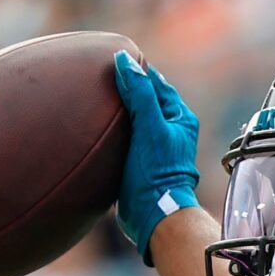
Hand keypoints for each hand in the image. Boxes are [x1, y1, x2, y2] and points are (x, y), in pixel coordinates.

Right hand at [112, 51, 201, 264]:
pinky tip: (96, 128)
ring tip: (95, 98)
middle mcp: (170, 132)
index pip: (155, 84)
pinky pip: (124, 139)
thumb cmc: (156, 173)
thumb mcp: (149, 126)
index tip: (113, 59)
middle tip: (99, 76)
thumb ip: (139, 92)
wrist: (153, 216)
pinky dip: (112, 131)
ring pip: (133, 119)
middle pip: (144, 100)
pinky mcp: (140, 164)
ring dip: (117, 110)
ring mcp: (155, 149)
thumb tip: (125, 60)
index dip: (135, 71)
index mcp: (180, 119)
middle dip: (125, 89)